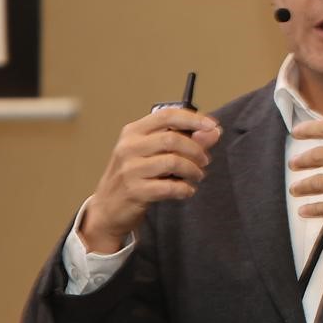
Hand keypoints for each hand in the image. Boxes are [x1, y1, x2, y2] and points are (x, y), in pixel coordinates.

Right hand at [81, 109, 222, 251]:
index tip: (213, 126)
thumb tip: (213, 131)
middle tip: (205, 160)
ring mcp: (130, 169)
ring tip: (197, 176)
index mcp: (133, 131)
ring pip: (173, 162)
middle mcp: (129, 147)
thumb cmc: (135, 175)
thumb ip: (185, 140)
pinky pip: (170, 187)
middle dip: (196, 149)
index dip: (194, 119)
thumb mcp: (154, 153)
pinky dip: (184, 189)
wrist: (108, 207)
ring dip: (193, 170)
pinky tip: (187, 190)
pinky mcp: (135, 191)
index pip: (167, 115)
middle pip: (172, 139)